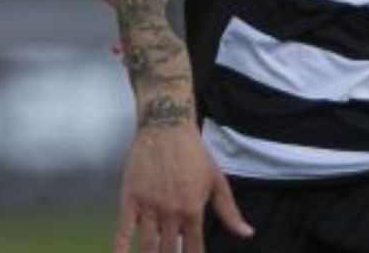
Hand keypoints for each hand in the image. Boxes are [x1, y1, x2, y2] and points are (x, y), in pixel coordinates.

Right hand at [115, 121, 251, 252]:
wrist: (166, 128)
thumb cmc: (194, 153)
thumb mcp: (217, 181)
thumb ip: (229, 211)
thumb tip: (247, 234)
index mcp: (193, 211)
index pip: (193, 248)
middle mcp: (171, 214)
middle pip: (168, 251)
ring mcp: (149, 207)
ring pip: (147, 245)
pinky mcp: (130, 199)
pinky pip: (123, 229)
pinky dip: (120, 247)